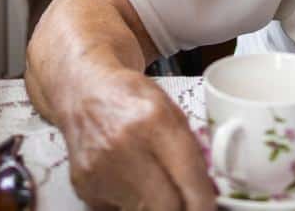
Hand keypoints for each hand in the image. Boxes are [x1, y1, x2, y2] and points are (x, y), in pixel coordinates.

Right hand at [59, 66, 215, 209]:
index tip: (209, 206)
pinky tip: (136, 184)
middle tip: (190, 204)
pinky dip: (133, 203)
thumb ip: (192, 150)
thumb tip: (209, 191)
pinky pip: (118, 210)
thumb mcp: (173, 113)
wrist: (86, 95)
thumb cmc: (133, 100)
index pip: (188, 176)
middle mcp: (124, 148)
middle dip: (183, 208)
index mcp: (154, 122)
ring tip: (162, 188)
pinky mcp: (85, 188)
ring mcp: (100, 171)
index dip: (203, 201)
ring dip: (157, 206)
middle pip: (165, 205)